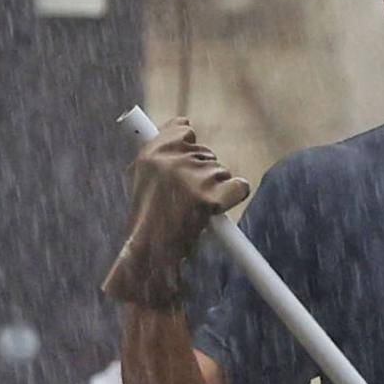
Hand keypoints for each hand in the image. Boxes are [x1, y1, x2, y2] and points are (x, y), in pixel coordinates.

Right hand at [102, 119, 250, 312]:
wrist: (150, 259)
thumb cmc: (147, 223)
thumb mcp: (143, 181)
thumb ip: (162, 154)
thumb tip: (185, 124)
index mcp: (151, 153)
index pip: (183, 128)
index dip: (188, 145)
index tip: (185, 159)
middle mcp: (171, 160)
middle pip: (206, 153)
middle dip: (203, 174)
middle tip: (186, 201)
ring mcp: (193, 177)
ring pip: (221, 171)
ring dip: (215, 190)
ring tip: (193, 213)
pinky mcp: (212, 197)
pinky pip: (239, 187)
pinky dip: (234, 197)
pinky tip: (216, 212)